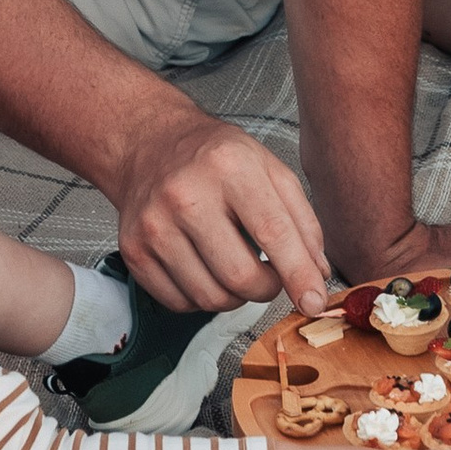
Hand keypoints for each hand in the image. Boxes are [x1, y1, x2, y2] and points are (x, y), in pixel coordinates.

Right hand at [109, 102, 329, 315]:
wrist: (148, 145)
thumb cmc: (213, 158)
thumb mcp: (268, 168)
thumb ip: (301, 220)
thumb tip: (317, 276)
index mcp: (228, 166)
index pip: (273, 233)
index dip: (299, 275)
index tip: (314, 302)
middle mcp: (185, 195)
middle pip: (240, 277)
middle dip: (267, 288)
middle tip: (268, 274)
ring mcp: (154, 225)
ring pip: (210, 298)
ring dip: (235, 296)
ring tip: (234, 266)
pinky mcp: (133, 251)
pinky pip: (179, 303)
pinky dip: (201, 298)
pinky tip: (204, 269)